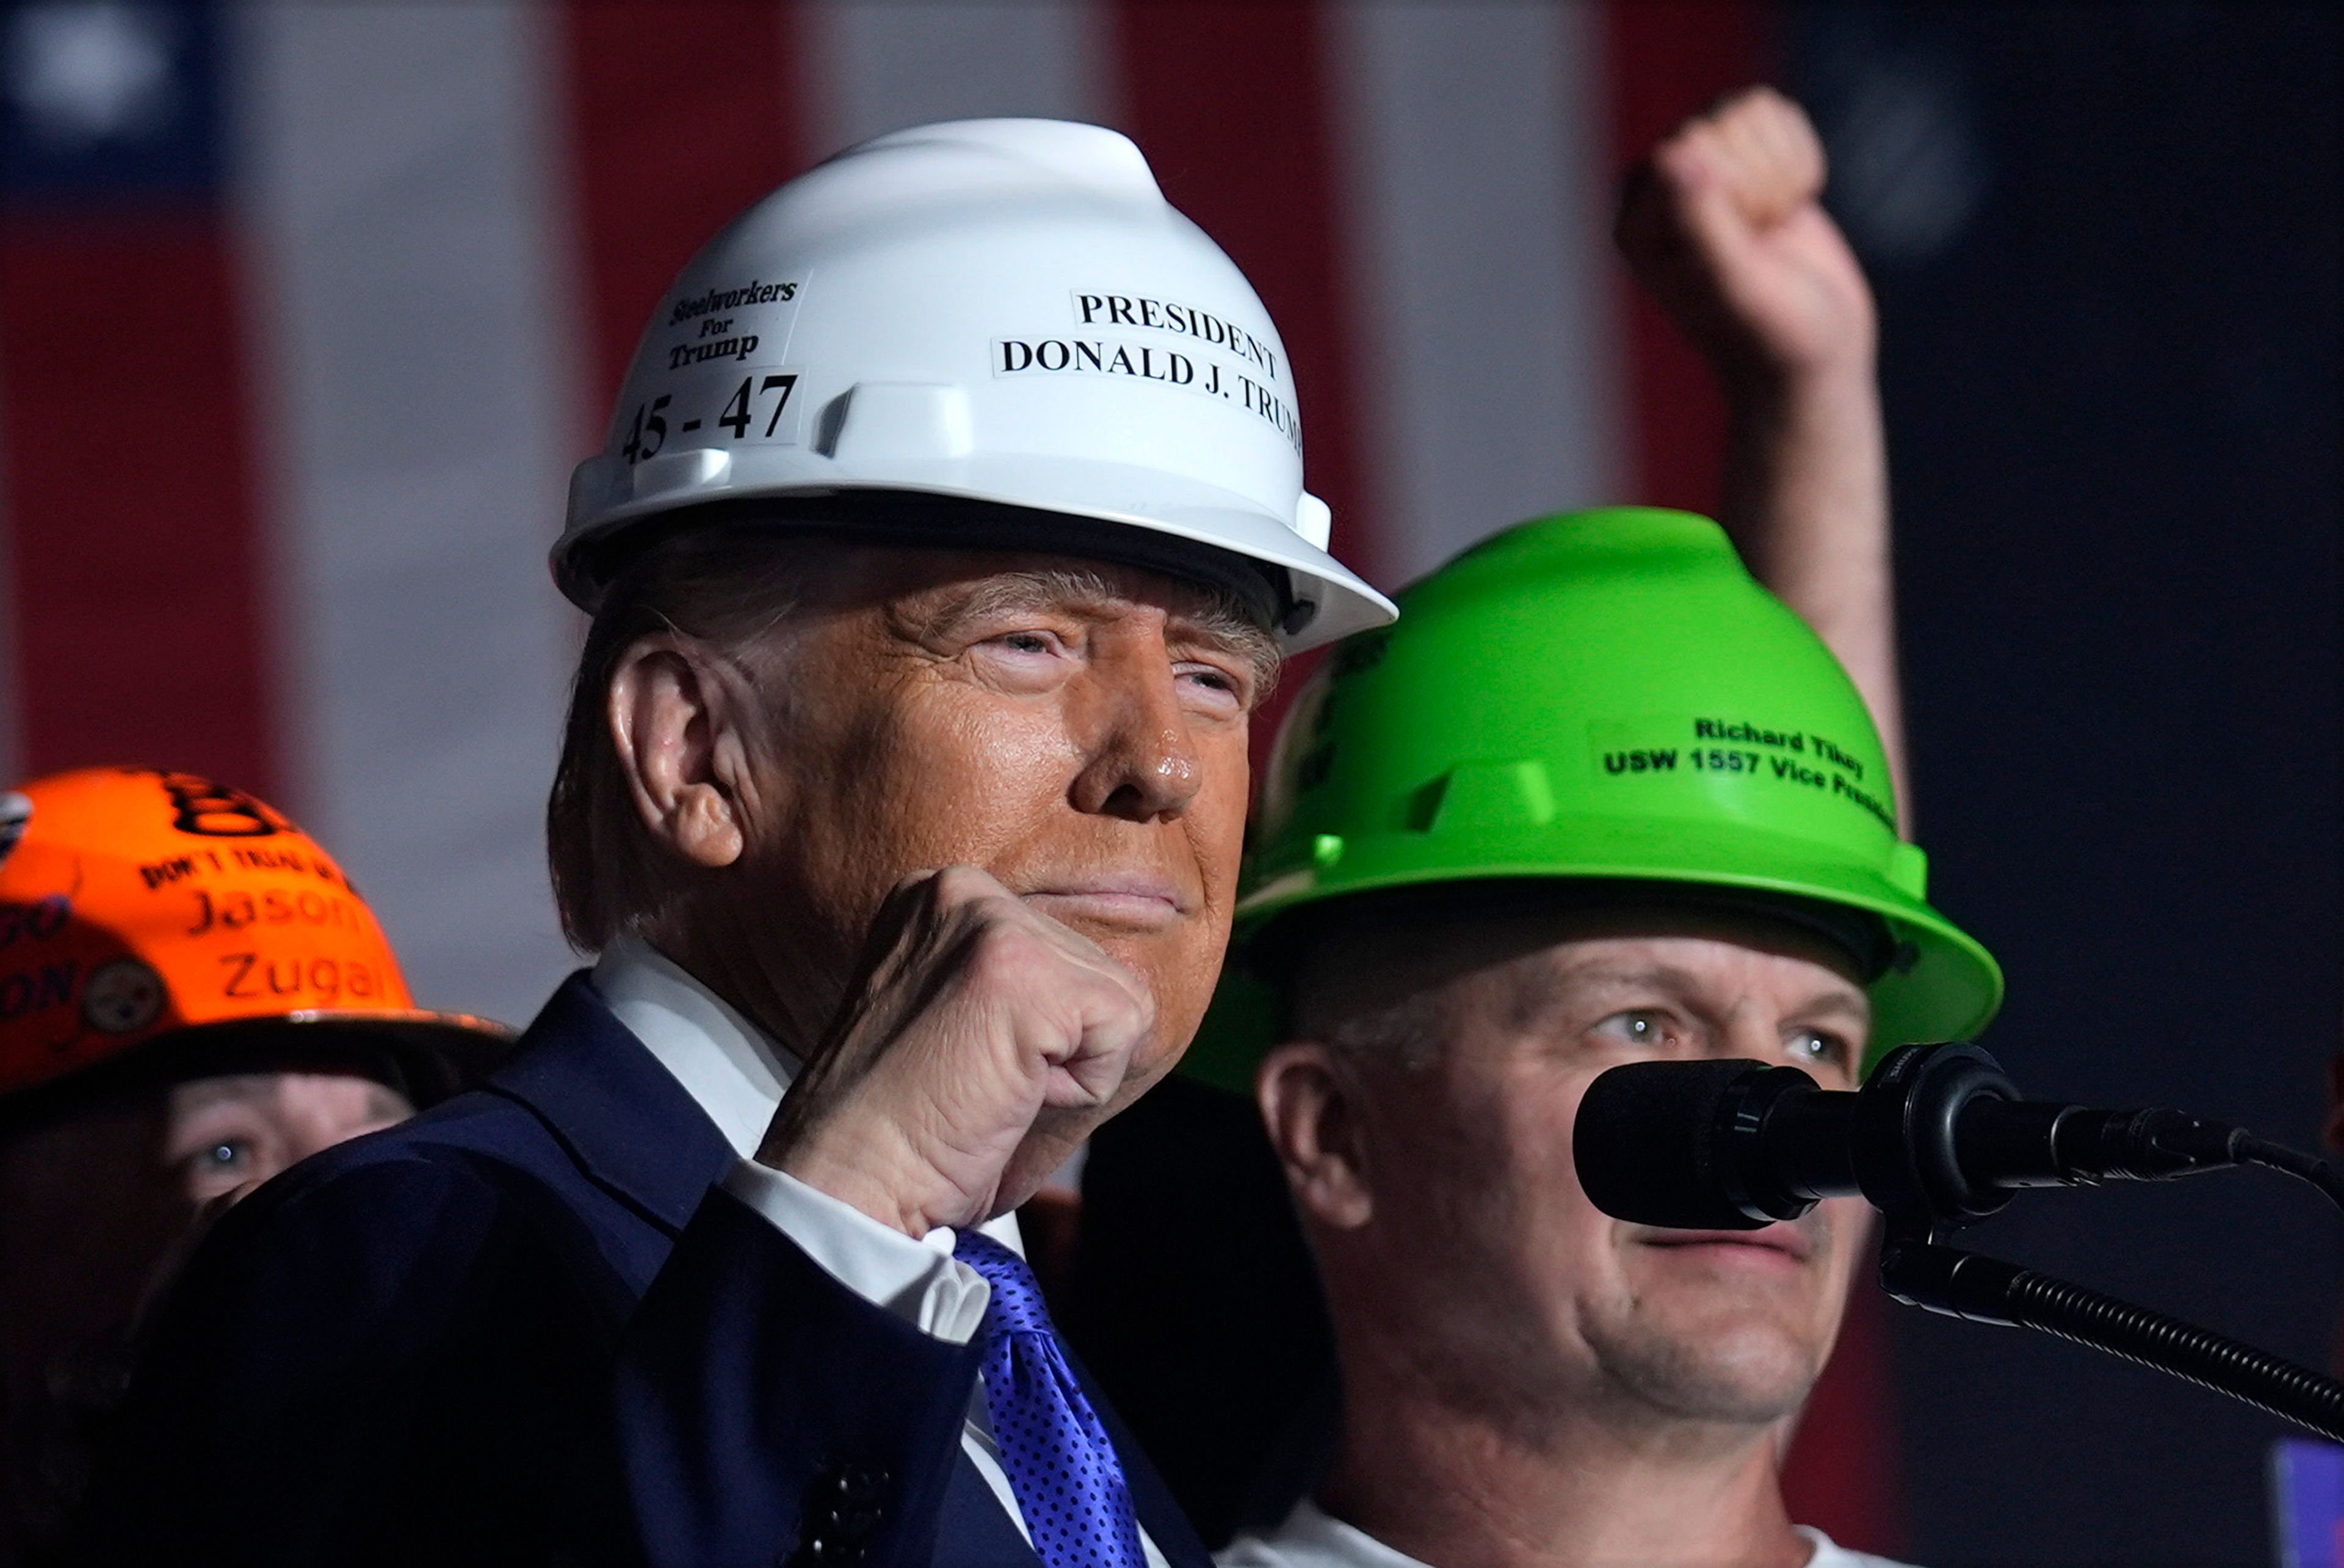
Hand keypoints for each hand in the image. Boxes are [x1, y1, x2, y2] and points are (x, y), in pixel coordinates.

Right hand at [757, 866, 1154, 1235]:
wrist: (848, 1183)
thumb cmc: (904, 1130)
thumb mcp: (961, 1026)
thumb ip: (1025, 991)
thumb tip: (1126, 998)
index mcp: (938, 898)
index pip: (1064, 957)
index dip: (1043, 1037)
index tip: (967, 1068)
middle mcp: (961, 890)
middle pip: (1098, 973)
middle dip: (1063, 1050)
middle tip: (979, 1088)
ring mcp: (992, 923)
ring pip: (1120, 1000)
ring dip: (1073, 1071)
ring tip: (989, 1090)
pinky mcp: (1026, 969)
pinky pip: (1126, 1028)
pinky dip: (1085, 1088)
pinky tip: (1007, 1095)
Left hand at [1616, 86, 1874, 390]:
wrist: (1817, 348)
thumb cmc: (1771, 334)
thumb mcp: (1738, 289)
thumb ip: (1703, 226)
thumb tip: (1675, 152)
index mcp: (1636, 223)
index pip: (1682, 150)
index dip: (1732, 190)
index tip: (1741, 246)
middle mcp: (1659, 190)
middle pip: (1718, 124)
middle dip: (1758, 182)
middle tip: (1761, 243)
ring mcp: (1702, 168)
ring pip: (1748, 111)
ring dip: (1780, 171)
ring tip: (1771, 228)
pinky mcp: (1743, 155)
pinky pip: (1775, 112)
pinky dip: (1799, 159)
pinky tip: (1787, 209)